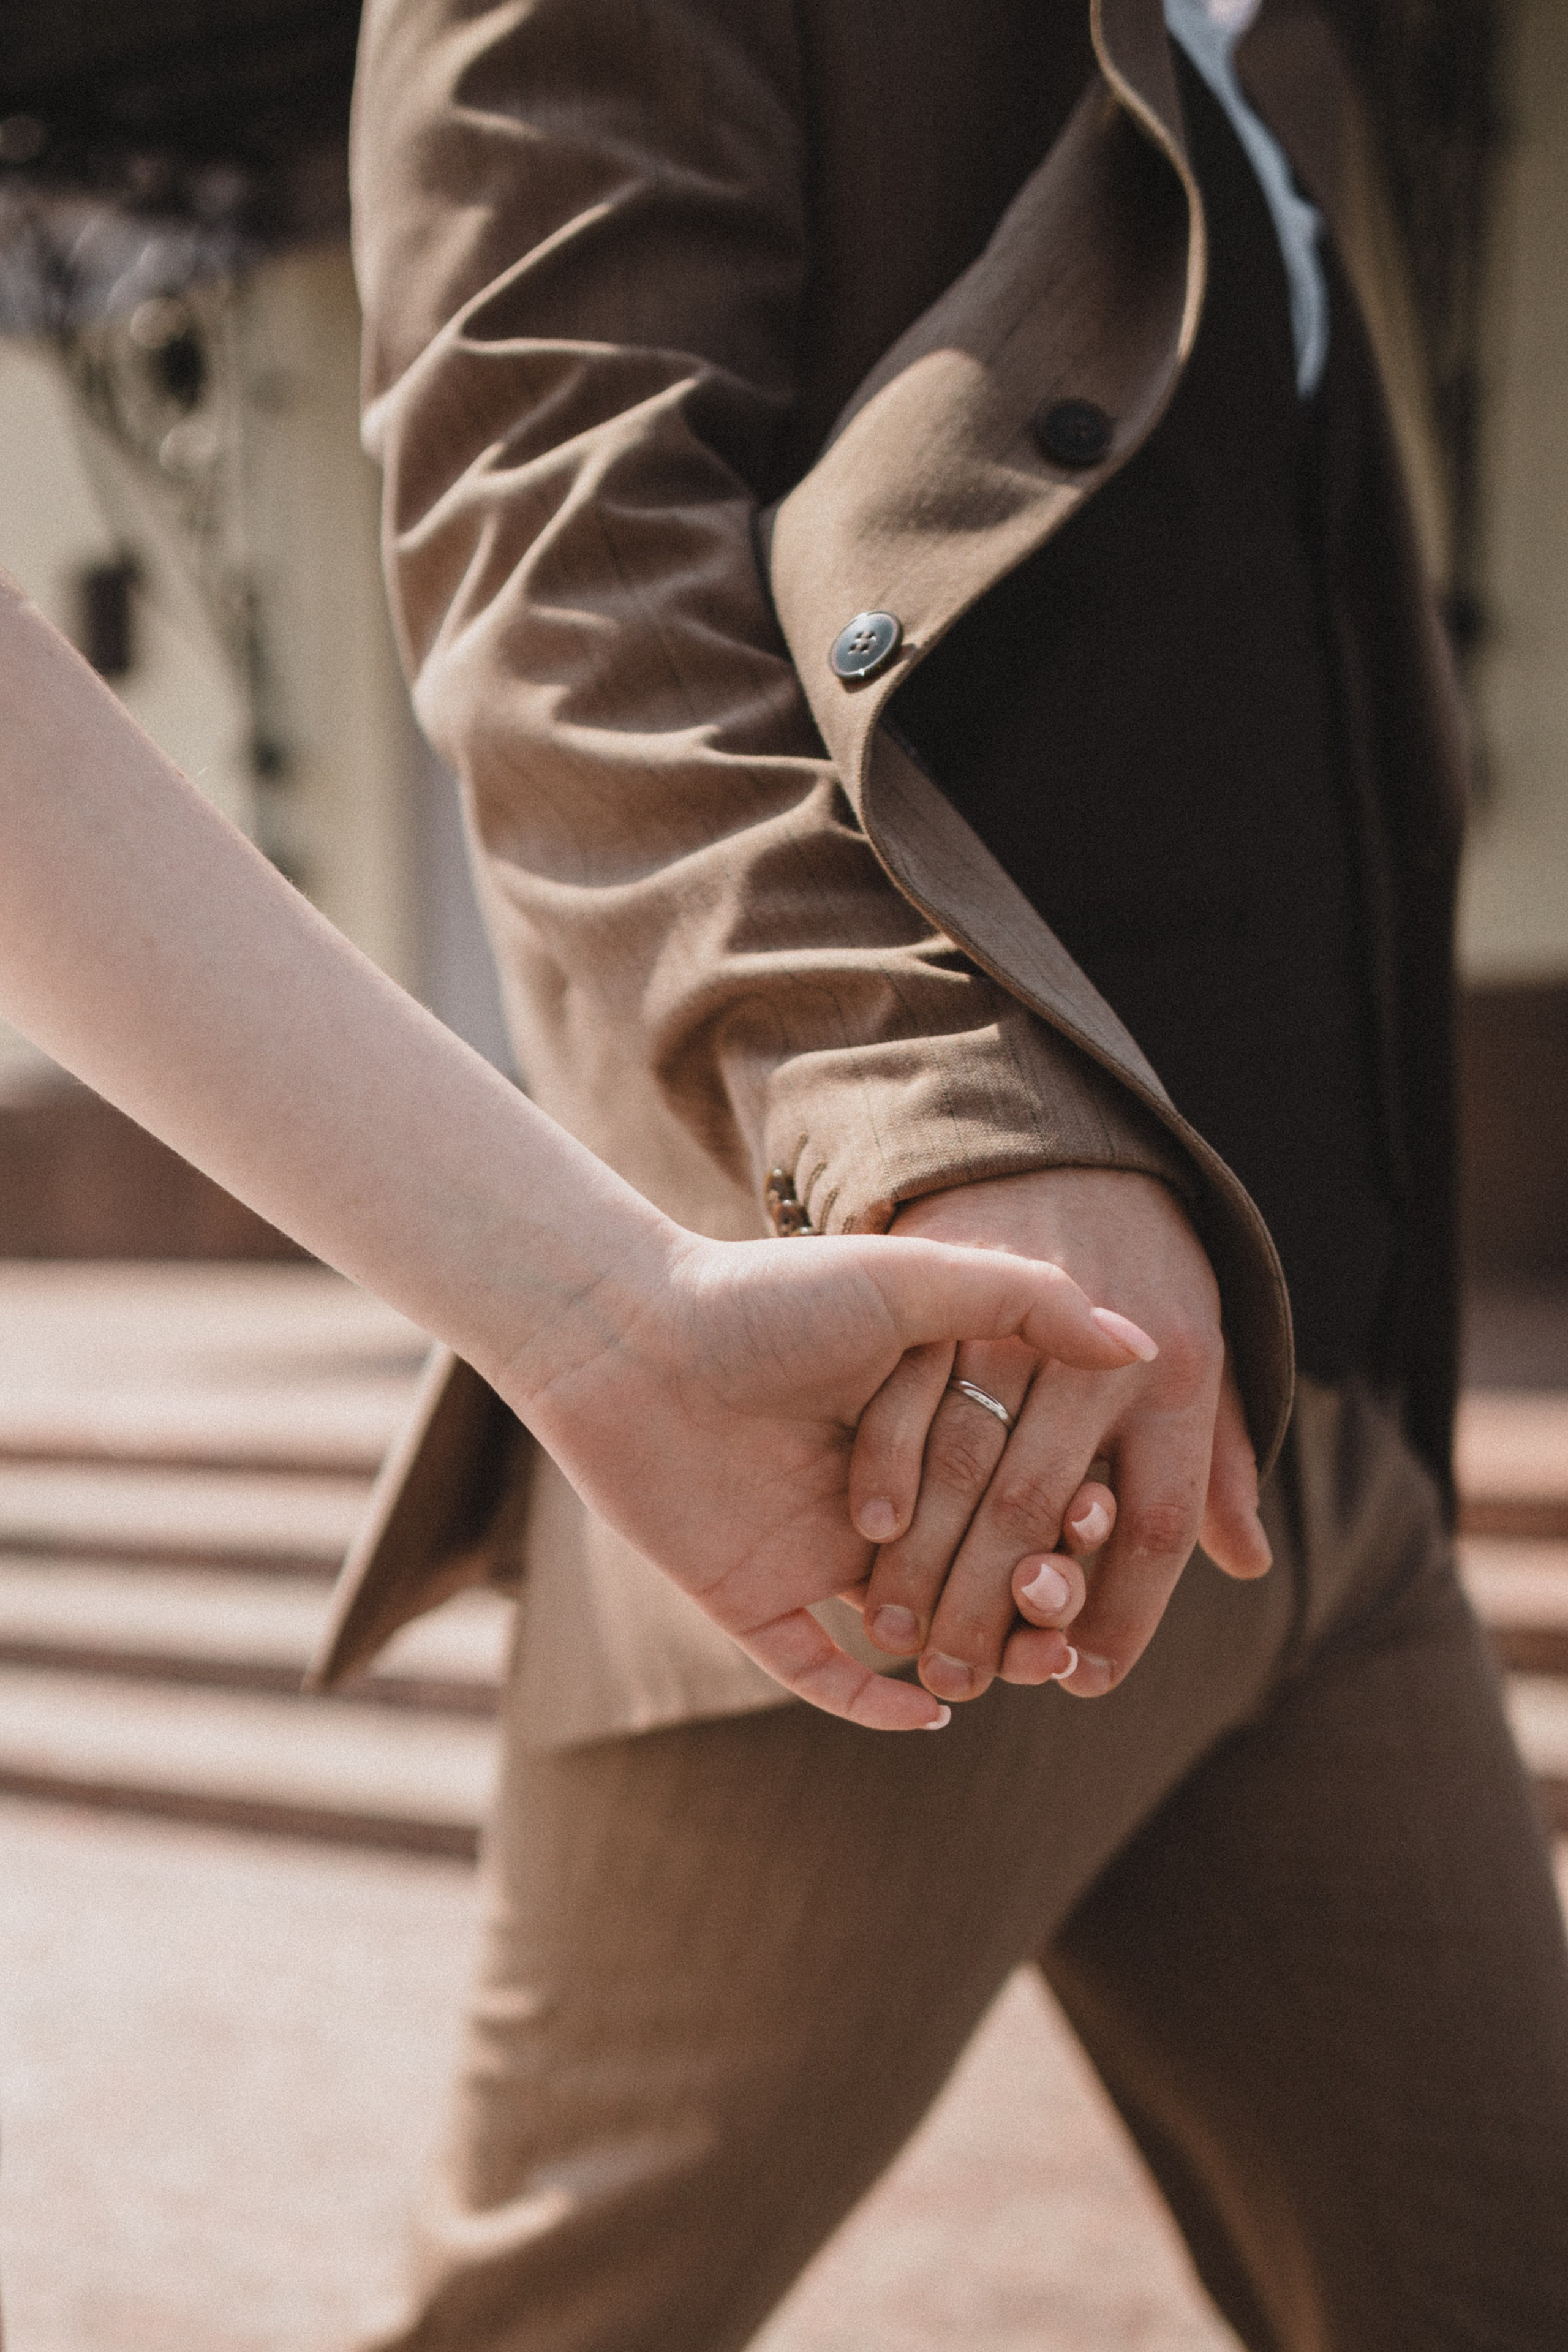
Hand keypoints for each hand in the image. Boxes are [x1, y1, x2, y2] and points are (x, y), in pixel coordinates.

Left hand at [499, 1222, 1154, 1732]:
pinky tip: (928, 1715)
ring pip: (916, 1631)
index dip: (1072, 1516)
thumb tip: (1139, 1342)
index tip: (1112, 1522)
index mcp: (921, 1428)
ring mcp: (816, 1552)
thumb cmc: (766, 1295)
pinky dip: (875, 1705)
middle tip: (1068, 1611)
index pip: (1020, 1491)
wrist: (627, 1334)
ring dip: (977, 1654)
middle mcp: (878, 1496)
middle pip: (979, 1569)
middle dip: (1036, 1599)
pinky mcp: (753, 1600)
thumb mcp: (907, 1280)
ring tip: (1030, 1662)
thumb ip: (1023, 1301)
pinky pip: (823, 1674)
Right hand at [853, 1169, 1271, 1702]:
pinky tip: (874, 1529)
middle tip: (963, 1674)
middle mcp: (1108, 1353)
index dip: (1124, 1614)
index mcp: (1183, 1381)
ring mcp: (1020, 1317)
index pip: (1157, 1523)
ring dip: (933, 1555)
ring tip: (903, 1631)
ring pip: (972, 1456)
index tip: (1079, 1679)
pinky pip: (910, 1392)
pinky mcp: (946, 1284)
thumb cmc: (1150, 1271)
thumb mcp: (1205, 1355)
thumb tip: (1249, 1563)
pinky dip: (891, 1465)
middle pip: (1050, 1501)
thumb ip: (1214, 1463)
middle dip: (1000, 1603)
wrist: (1077, 1147)